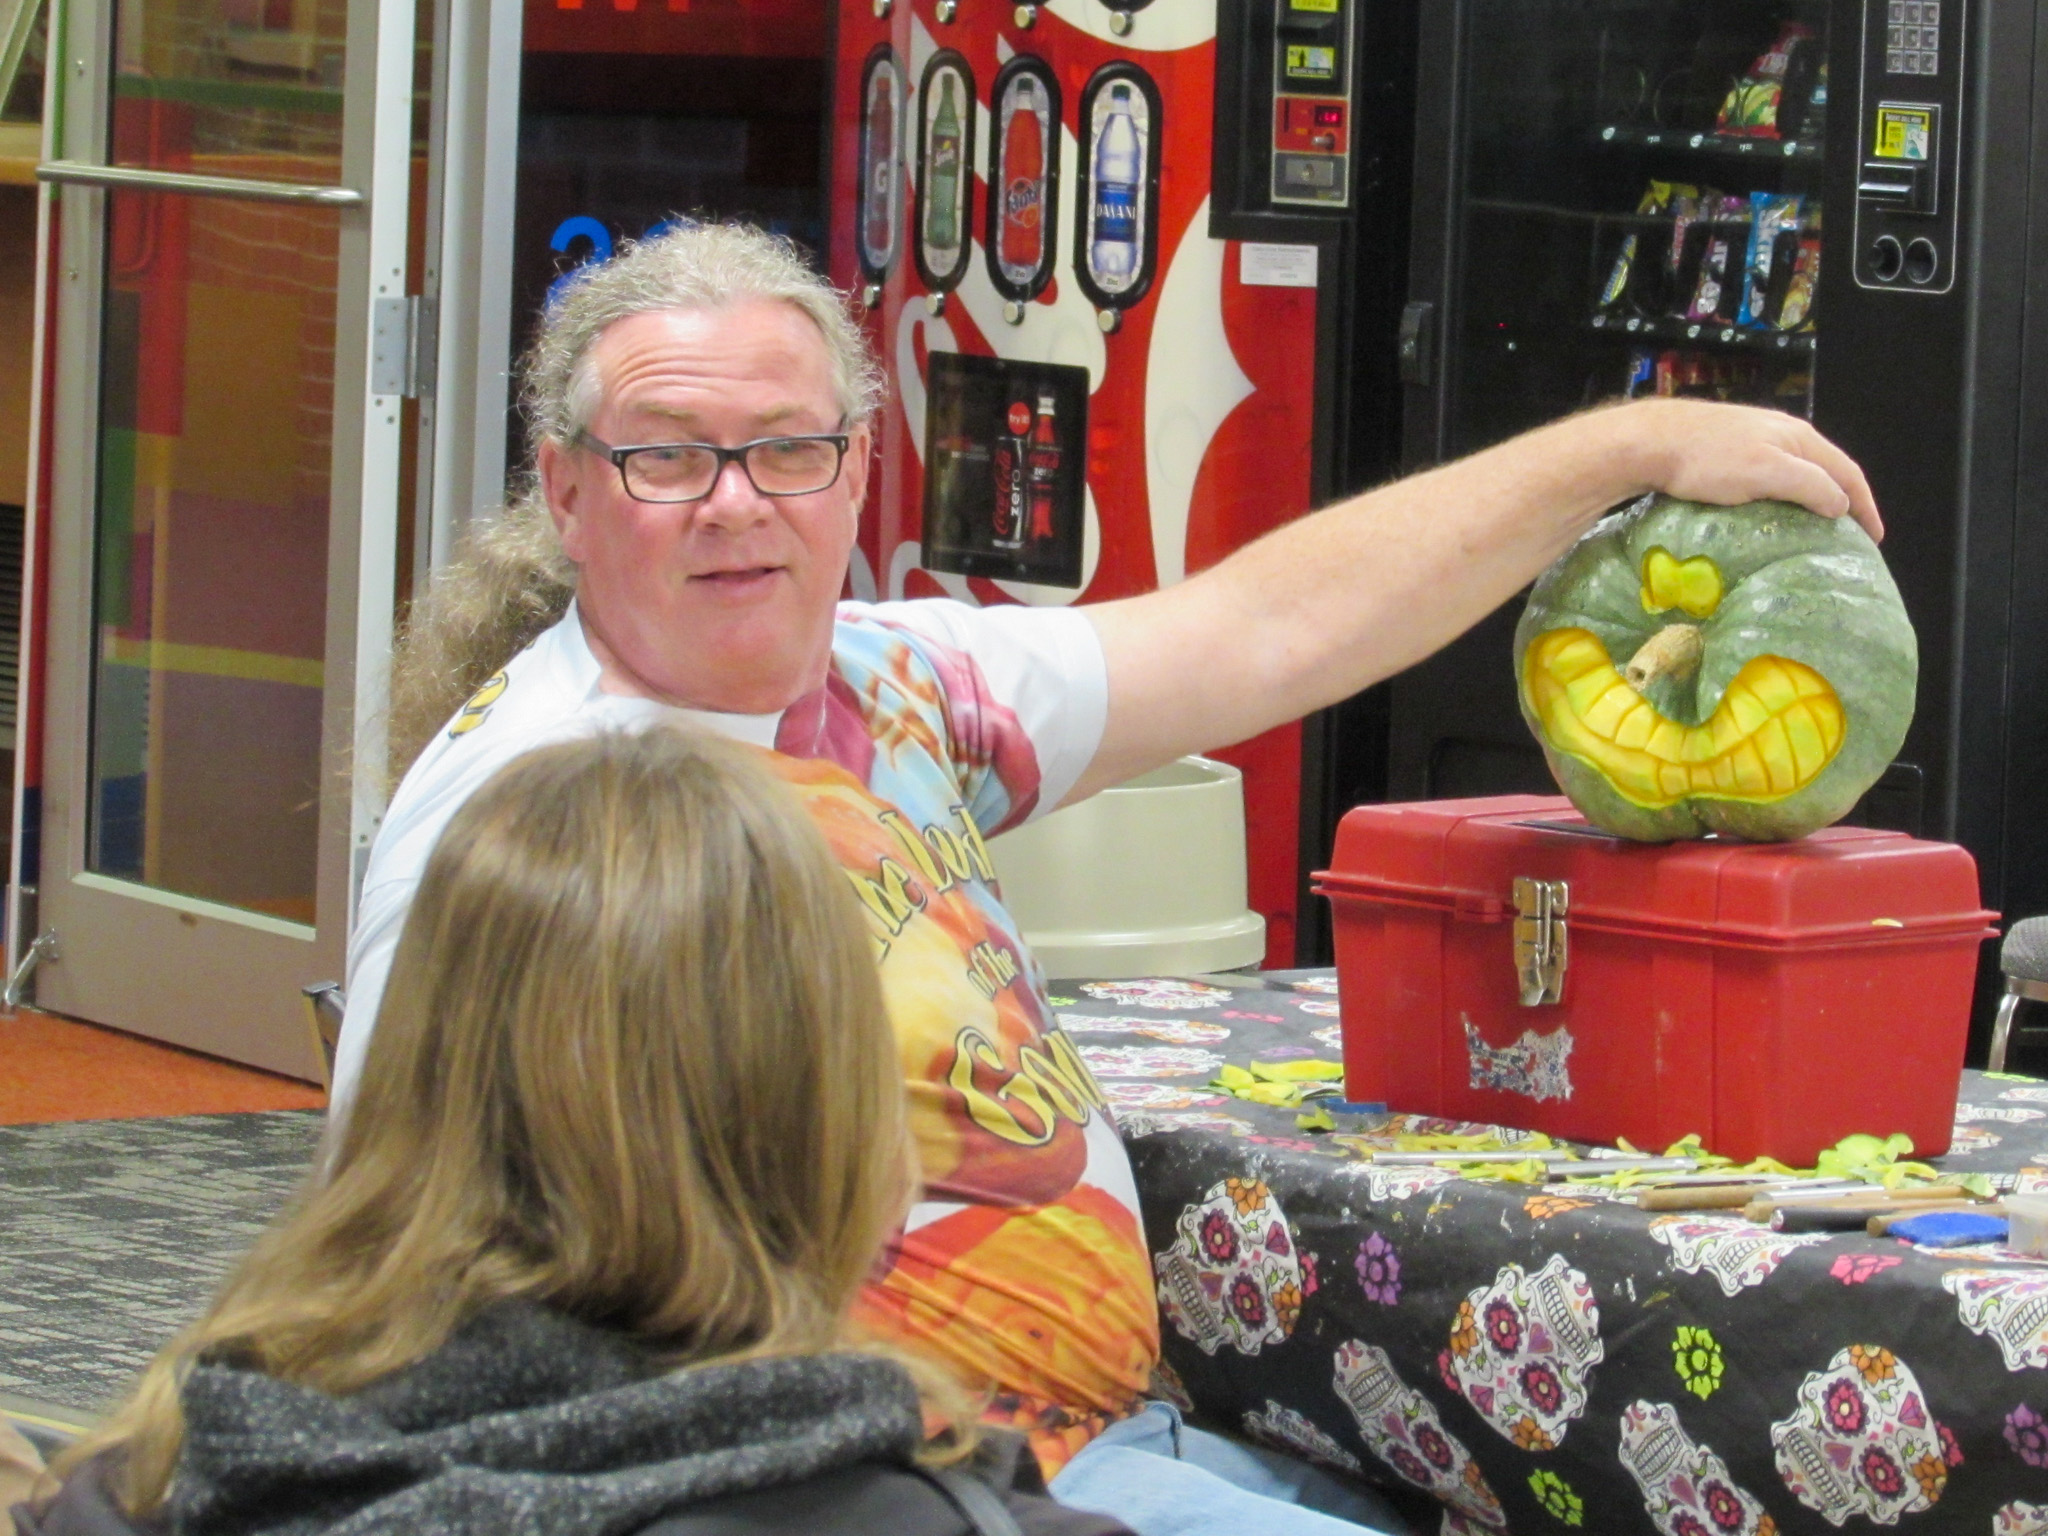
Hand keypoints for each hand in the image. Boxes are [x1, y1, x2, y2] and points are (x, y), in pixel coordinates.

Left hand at [1608, 397, 1883, 541]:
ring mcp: (1753, 439)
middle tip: (1851, 535)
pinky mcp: (1726, 451)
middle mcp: (1782, 433)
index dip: (1865, 505)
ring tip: (1818, 527)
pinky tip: (1774, 512)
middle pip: (1826, 469)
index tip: (1875, 538)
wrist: (1648, 443)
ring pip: (1798, 471)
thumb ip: (1810, 485)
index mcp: (1799, 438)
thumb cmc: (1707, 460)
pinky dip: (1785, 496)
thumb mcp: (1767, 473)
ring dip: (1815, 498)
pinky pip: (1770, 475)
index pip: (1847, 472)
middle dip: (1844, 500)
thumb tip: (1842, 505)